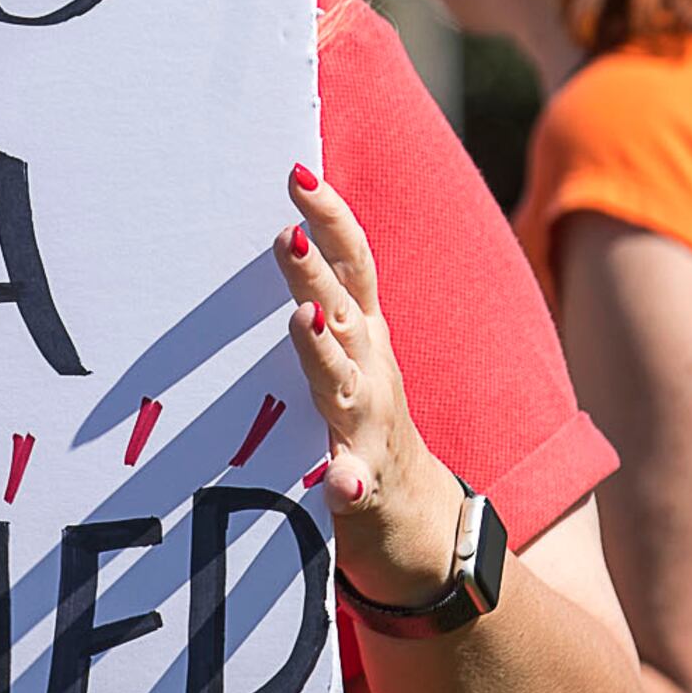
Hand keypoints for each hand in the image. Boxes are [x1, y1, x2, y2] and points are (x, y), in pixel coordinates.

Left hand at [276, 164, 465, 602]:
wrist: (414, 520)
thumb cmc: (361, 419)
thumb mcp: (345, 353)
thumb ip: (319, 301)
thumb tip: (276, 230)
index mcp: (363, 333)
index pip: (351, 262)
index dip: (329, 217)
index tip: (298, 173)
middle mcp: (370, 369)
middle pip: (343, 311)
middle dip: (314, 273)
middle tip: (282, 235)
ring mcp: (369, 426)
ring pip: (345, 385)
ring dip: (324, 353)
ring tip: (303, 322)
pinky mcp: (364, 488)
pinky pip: (355, 486)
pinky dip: (346, 480)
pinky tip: (336, 482)